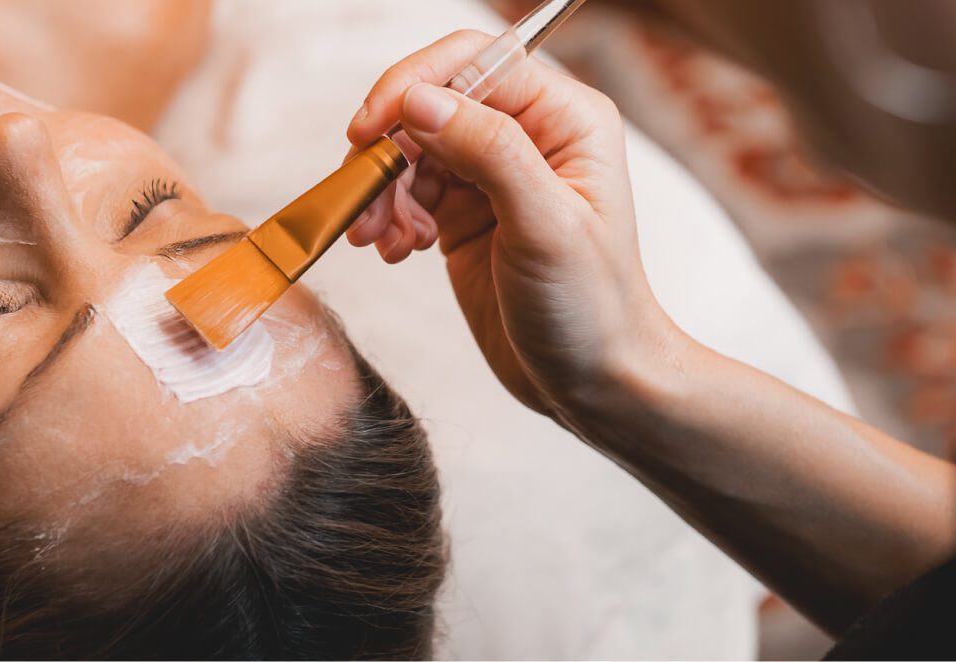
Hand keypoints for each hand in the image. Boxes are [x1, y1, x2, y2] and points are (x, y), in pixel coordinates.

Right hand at [345, 30, 680, 419]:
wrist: (594, 383)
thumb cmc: (592, 308)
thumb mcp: (545, 226)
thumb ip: (488, 152)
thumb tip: (420, 99)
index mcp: (566, 119)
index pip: (475, 63)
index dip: (412, 85)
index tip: (368, 131)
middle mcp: (531, 135)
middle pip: (432, 102)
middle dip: (388, 148)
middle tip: (361, 199)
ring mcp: (494, 174)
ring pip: (411, 148)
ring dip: (381, 189)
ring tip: (376, 238)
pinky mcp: (465, 212)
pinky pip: (407, 191)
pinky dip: (388, 216)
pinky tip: (394, 250)